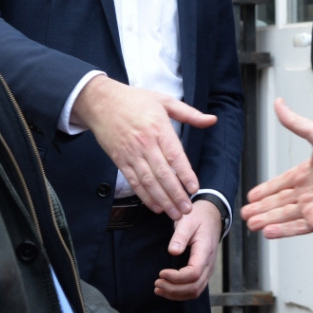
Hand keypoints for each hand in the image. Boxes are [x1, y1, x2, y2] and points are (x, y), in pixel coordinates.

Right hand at [72, 76, 215, 218]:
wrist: (101, 101)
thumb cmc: (134, 100)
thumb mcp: (164, 100)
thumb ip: (189, 113)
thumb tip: (212, 120)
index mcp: (159, 128)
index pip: (175, 155)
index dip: (184, 173)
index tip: (194, 187)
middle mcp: (145, 143)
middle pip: (162, 173)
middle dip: (176, 194)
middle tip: (187, 209)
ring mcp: (131, 153)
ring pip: (148, 181)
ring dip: (162, 200)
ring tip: (174, 213)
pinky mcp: (120, 160)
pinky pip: (133, 181)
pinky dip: (144, 196)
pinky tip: (155, 206)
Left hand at [155, 199, 221, 299]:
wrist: (211, 216)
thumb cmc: (198, 217)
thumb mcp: (187, 221)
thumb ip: (179, 236)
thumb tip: (173, 251)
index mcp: (205, 251)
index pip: (194, 273)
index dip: (177, 278)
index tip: (161, 273)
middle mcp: (209, 264)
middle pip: (194, 287)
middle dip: (174, 289)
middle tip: (157, 283)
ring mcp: (208, 269)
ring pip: (195, 291)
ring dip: (176, 294)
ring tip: (158, 289)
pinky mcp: (204, 272)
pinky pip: (195, 288)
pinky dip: (181, 293)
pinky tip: (167, 289)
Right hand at [241, 98, 312, 236]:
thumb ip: (296, 122)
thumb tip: (280, 104)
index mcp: (308, 173)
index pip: (281, 182)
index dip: (266, 189)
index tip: (253, 195)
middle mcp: (309, 191)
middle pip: (279, 201)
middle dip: (261, 207)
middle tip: (246, 212)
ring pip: (283, 215)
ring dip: (266, 219)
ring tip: (251, 224)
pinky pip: (295, 228)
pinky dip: (281, 231)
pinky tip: (267, 232)